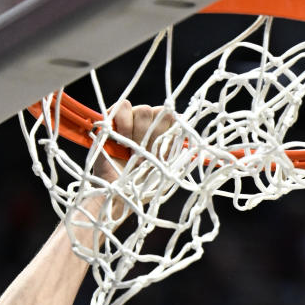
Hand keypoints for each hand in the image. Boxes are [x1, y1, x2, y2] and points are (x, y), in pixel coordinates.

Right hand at [73, 99, 175, 234]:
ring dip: (139, 131)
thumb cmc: (140, 190)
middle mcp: (145, 129)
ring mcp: (128, 124)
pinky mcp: (111, 123)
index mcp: (160, 139)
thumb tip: (193, 143)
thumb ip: (177, 158)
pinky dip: (124, 121)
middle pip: (159, 112)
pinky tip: (122, 141)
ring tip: (131, 152)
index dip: (169, 129)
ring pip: (143, 109)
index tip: (162, 148)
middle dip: (154, 134)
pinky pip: (122, 107)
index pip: (172, 118)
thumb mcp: (165, 176)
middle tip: (145, 154)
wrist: (116, 197)